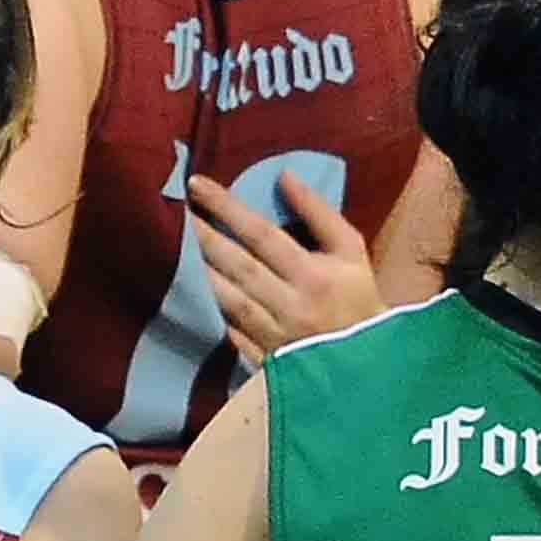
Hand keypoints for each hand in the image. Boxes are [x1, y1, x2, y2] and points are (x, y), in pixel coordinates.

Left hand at [188, 170, 379, 361]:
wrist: (370, 364)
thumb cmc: (359, 298)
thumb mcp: (351, 251)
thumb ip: (319, 213)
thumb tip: (285, 176)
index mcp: (313, 275)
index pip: (261, 233)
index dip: (226, 207)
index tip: (197, 183)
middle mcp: (290, 305)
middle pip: (237, 265)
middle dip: (202, 237)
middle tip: (174, 212)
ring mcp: (274, 336)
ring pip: (226, 300)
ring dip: (197, 274)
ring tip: (171, 248)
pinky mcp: (264, 361)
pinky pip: (228, 332)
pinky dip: (207, 313)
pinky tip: (187, 292)